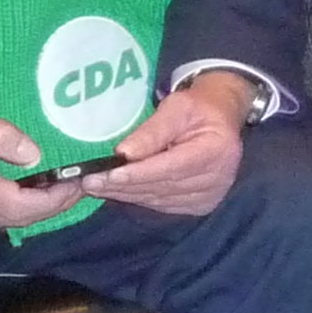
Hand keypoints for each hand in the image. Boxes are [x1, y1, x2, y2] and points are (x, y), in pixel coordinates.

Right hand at [0, 90, 81, 233]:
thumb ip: (3, 137)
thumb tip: (36, 157)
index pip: (22, 206)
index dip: (55, 199)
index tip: (78, 183)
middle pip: (19, 219)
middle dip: (53, 205)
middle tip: (78, 185)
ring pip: (8, 221)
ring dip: (37, 208)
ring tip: (62, 187)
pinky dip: (17, 208)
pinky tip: (32, 191)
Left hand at [85, 71, 250, 216]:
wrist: (222, 119)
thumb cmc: (198, 108)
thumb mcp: (177, 107)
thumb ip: (153, 130)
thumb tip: (124, 153)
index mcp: (217, 151)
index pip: (170, 167)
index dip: (137, 173)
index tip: (105, 174)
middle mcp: (217, 179)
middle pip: (161, 187)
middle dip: (123, 185)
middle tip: (89, 181)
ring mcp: (209, 196)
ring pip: (158, 199)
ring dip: (126, 193)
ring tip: (96, 186)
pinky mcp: (200, 205)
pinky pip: (162, 205)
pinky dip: (138, 197)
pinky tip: (118, 190)